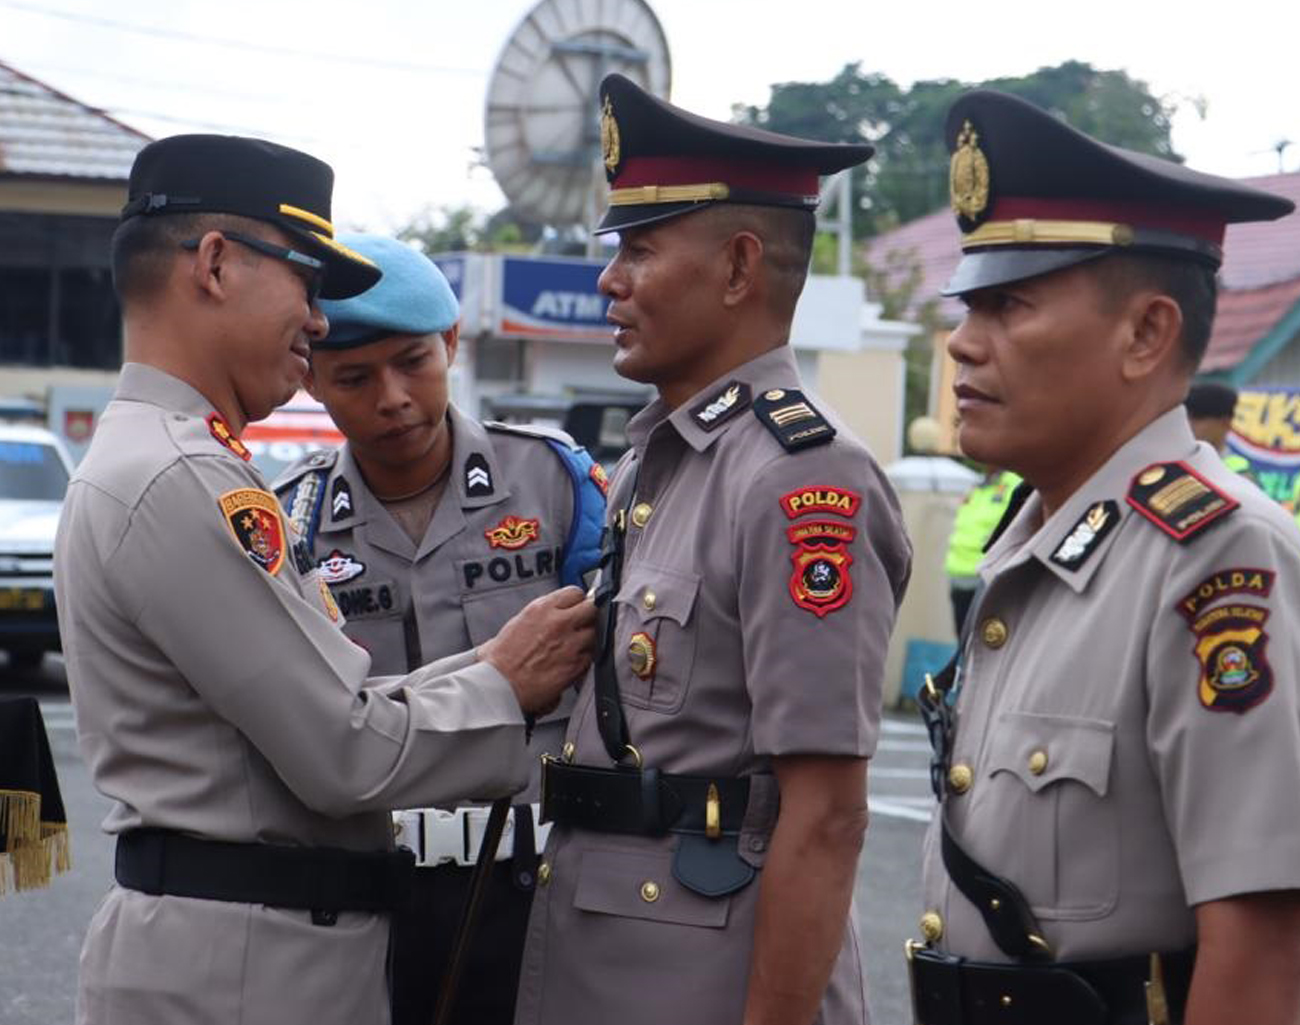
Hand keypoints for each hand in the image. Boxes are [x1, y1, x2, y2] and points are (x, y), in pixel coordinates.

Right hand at [479, 587, 596, 714]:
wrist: (498, 685)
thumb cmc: (500, 660)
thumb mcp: (517, 623)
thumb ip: (541, 615)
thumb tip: (553, 613)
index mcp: (542, 609)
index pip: (575, 593)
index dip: (577, 601)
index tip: (576, 607)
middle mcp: (560, 623)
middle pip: (592, 609)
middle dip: (588, 616)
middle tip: (581, 624)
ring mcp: (571, 644)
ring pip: (594, 634)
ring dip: (588, 639)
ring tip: (573, 648)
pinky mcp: (576, 665)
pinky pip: (591, 657)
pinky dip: (584, 659)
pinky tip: (571, 663)